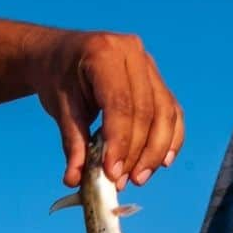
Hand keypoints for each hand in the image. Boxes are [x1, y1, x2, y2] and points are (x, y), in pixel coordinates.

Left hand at [24, 27, 183, 189]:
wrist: (61, 55)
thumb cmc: (59, 77)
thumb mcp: (60, 106)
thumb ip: (72, 142)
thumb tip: (75, 178)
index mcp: (104, 52)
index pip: (120, 104)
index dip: (120, 142)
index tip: (112, 172)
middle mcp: (133, 53)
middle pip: (147, 112)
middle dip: (137, 152)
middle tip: (122, 181)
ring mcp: (150, 67)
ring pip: (165, 115)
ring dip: (155, 152)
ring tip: (138, 178)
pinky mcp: (159, 82)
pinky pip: (173, 115)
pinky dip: (170, 141)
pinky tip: (162, 163)